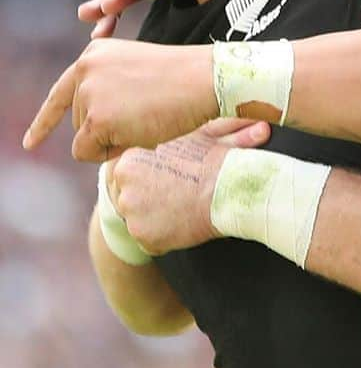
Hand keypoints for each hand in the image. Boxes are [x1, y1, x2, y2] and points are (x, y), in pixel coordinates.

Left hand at [23, 38, 217, 159]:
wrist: (204, 80)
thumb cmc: (183, 80)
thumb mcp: (136, 74)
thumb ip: (109, 89)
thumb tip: (87, 131)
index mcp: (94, 55)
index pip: (61, 94)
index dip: (45, 122)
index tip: (30, 144)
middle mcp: (84, 70)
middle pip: (80, 123)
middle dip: (110, 130)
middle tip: (148, 113)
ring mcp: (88, 95)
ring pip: (84, 141)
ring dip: (115, 141)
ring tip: (148, 117)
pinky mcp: (96, 120)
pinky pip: (91, 154)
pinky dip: (113, 153)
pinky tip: (141, 132)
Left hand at [107, 119, 270, 253]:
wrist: (229, 189)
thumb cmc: (214, 159)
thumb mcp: (194, 138)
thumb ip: (175, 137)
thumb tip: (191, 127)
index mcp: (129, 160)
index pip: (127, 173)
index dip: (148, 176)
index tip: (167, 177)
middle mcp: (123, 187)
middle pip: (130, 197)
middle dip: (149, 198)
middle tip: (176, 194)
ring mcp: (132, 215)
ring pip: (139, 220)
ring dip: (156, 218)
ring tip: (183, 208)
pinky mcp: (143, 237)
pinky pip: (149, 240)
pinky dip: (164, 236)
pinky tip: (184, 223)